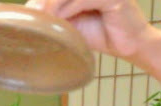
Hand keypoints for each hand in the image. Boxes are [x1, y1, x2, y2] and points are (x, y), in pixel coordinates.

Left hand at [25, 0, 155, 58]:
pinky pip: (83, 0)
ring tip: (41, 20)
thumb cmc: (104, 35)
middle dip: (45, 1)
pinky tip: (58, 21)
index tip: (29, 10)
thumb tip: (35, 18)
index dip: (44, 0)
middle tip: (31, 14)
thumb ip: (61, 17)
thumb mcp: (76, 24)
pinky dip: (68, 10)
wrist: (131, 46)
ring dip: (53, 6)